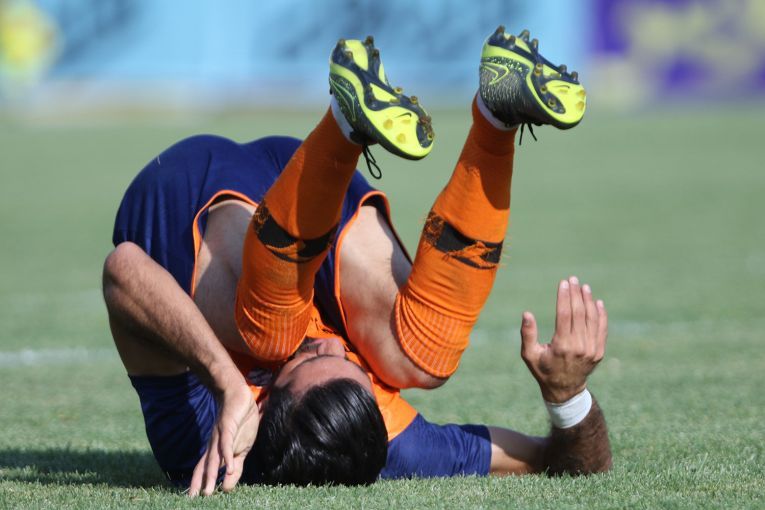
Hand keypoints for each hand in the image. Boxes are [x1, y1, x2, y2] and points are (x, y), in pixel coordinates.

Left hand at [189, 383, 259, 496]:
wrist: (239, 396)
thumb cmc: (240, 423)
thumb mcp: (242, 450)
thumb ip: (235, 468)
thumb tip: (227, 488)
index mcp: (216, 450)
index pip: (204, 469)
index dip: (198, 483)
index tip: (192, 498)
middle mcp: (214, 444)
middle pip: (206, 466)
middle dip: (201, 483)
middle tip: (196, 499)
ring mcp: (220, 436)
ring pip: (214, 458)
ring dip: (211, 475)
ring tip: (208, 491)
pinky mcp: (228, 427)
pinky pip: (227, 444)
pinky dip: (228, 456)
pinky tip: (229, 468)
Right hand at [520, 276, 607, 402]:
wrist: (564, 390)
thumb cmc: (543, 370)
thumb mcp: (529, 355)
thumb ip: (527, 334)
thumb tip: (527, 313)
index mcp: (561, 346)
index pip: (565, 315)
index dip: (564, 297)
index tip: (563, 283)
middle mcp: (579, 347)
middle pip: (579, 314)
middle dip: (576, 294)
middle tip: (573, 279)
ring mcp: (591, 350)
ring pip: (592, 319)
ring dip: (588, 301)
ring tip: (584, 287)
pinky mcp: (598, 352)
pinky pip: (601, 329)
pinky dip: (600, 315)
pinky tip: (596, 302)